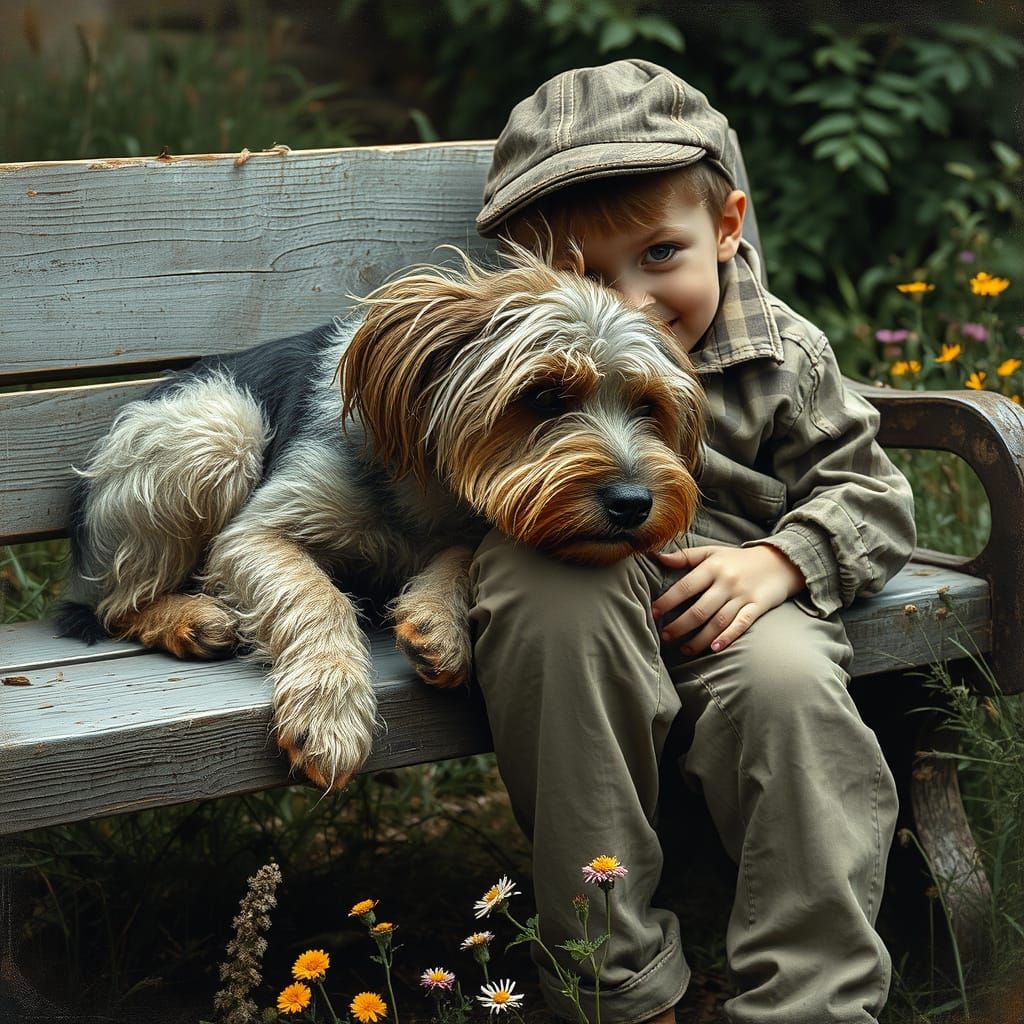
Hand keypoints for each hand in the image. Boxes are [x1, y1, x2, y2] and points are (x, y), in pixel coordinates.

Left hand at [651, 544, 805, 654]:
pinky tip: (714, 648)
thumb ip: (686, 556)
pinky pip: (741, 624)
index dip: (667, 601)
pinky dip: (728, 637)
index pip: (685, 586)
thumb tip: (658, 557)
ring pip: (717, 621)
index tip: (653, 613)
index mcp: (713, 566)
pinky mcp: (758, 606)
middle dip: (680, 626)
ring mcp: (743, 595)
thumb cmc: (739, 559)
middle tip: (665, 637)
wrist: (780, 561)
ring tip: (684, 650)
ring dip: (699, 638)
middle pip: (699, 609)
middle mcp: (727, 581)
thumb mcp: (713, 551)